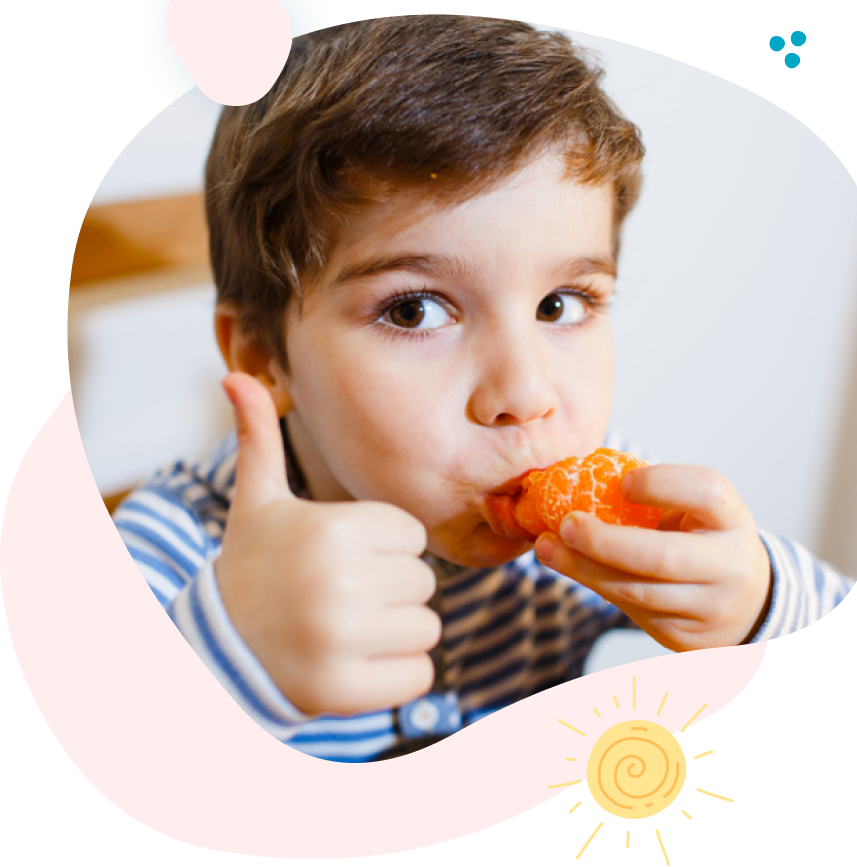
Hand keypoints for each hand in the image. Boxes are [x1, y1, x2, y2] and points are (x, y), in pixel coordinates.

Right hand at [214, 372, 439, 716]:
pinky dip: (395, 674)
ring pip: (426, 628)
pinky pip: (419, 676)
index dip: (384, 546)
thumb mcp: (257, 502)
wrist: (219, 648)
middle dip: (391, 588)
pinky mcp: (347, 692)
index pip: (412, 535)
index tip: (343, 556)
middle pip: (423, 582)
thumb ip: (258, 438)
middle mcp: (339, 583)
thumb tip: (234, 374)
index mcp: (331, 530)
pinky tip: (352, 663)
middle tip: (342, 595)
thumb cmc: (254, 566)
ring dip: (396, 632)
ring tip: (346, 627)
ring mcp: (342, 642)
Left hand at [534, 464, 772, 649]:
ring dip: (584, 568)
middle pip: (663, 556)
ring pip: (638, 591)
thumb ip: (656, 498)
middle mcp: (729, 565)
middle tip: (564, 524)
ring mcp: (708, 606)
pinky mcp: (684, 635)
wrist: (745, 603)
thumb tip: (576, 481)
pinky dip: (594, 584)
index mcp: (732, 519)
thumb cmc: (703, 539)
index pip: (706, 492)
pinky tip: (570, 565)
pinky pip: (631, 609)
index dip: (662, 483)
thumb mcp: (696, 513)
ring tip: (548, 547)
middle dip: (604, 541)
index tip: (621, 482)